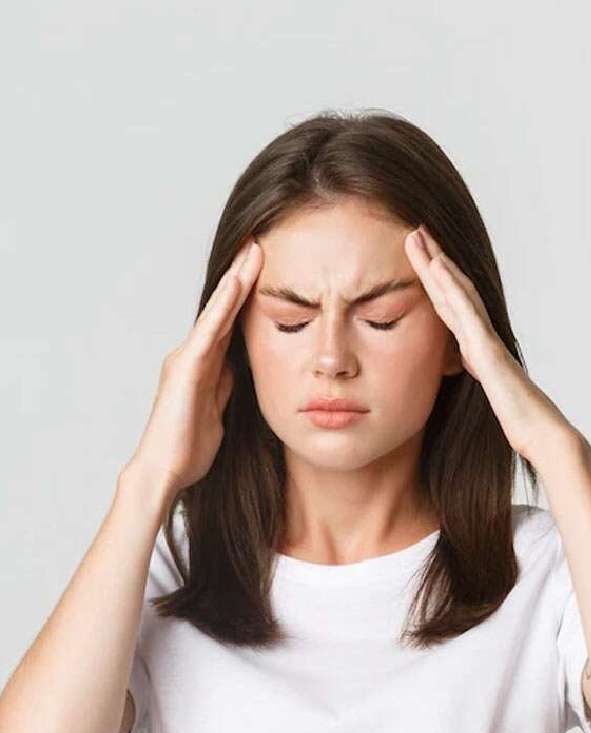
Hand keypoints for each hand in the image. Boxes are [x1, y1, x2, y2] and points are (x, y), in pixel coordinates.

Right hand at [126, 237, 263, 493]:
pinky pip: (209, 329)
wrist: (165, 470)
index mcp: (203, 368)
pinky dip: (223, 305)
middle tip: (260, 244)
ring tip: (253, 250)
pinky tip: (238, 283)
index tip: (266, 272)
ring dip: (235, 280)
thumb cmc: (188, 449)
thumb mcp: (219, 412)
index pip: (229, 325)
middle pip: (223, 310)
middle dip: (241, 277)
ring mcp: (186, 358)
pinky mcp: (186, 367)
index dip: (246, 298)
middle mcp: (192, 356)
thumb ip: (226, 389)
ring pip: (216, 312)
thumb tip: (240, 372)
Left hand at [404, 224, 576, 465]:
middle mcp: (483, 337)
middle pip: (454, 292)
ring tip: (420, 237)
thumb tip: (466, 361)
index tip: (419, 257)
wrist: (541, 434)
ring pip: (460, 294)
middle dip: (434, 261)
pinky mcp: (489, 351)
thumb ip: (478, 371)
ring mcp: (486, 341)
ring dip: (438, 264)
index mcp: (479, 347)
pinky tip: (438, 269)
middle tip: (415, 231)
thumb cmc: (520, 420)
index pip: (451, 308)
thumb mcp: (489, 392)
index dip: (435, 282)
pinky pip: (467, 314)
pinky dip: (453, 289)